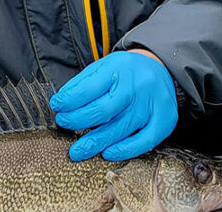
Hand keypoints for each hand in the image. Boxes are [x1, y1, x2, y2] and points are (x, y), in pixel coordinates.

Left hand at [50, 49, 177, 160]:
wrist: (160, 69)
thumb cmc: (126, 72)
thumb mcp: (103, 67)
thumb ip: (83, 84)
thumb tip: (61, 102)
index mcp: (120, 68)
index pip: (90, 87)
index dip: (70, 100)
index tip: (57, 106)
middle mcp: (138, 86)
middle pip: (104, 110)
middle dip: (79, 120)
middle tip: (63, 125)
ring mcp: (152, 105)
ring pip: (121, 128)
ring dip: (96, 142)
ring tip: (78, 150)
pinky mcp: (165, 121)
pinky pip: (144, 141)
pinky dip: (125, 150)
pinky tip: (108, 153)